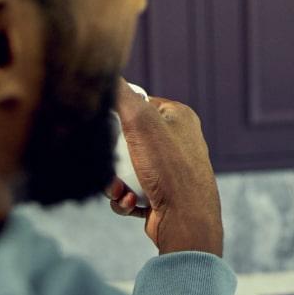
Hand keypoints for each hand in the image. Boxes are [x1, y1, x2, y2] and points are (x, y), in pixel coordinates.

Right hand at [106, 80, 223, 256]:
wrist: (186, 221)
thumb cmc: (168, 168)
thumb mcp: (140, 121)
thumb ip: (121, 94)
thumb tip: (108, 73)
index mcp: (178, 117)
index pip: (138, 105)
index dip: (119, 116)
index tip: (107, 128)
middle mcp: (178, 141)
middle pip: (127, 141)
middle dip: (113, 159)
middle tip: (110, 168)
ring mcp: (171, 170)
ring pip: (126, 169)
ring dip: (116, 182)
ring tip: (120, 191)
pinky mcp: (163, 195)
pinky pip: (132, 191)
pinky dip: (125, 198)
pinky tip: (130, 204)